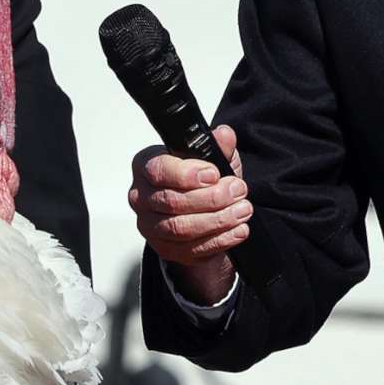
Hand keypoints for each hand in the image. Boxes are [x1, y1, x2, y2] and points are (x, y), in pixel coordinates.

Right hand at [127, 124, 248, 305]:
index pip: (158, 170)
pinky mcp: (164, 248)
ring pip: (181, 228)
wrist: (200, 211)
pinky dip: (219, 240)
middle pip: (172, 201)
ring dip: (218, 220)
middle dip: (211, 198)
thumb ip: (218, 146)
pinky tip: (237, 230)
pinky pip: (190, 249)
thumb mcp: (213, 158)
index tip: (214, 174)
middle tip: (238, 191)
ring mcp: (149, 225)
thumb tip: (224, 135)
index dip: (187, 174)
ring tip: (242, 211)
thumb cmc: (200, 180)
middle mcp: (141, 196)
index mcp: (145, 166)